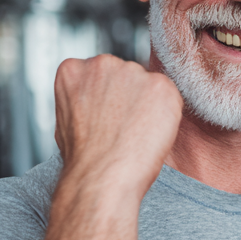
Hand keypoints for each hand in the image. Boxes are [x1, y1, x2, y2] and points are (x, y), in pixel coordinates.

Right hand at [54, 54, 182, 197]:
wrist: (101, 176)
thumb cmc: (84, 158)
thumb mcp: (68, 117)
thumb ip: (85, 97)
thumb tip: (101, 100)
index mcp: (74, 69)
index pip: (104, 75)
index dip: (111, 100)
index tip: (110, 118)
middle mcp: (103, 63)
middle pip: (129, 76)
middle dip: (131, 98)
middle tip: (126, 129)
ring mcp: (133, 72)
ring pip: (151, 87)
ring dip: (151, 106)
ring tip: (137, 134)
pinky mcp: (161, 85)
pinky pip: (171, 98)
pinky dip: (168, 116)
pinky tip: (152, 134)